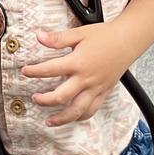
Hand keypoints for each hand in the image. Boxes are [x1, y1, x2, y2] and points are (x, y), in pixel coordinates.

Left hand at [21, 22, 135, 126]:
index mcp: (78, 63)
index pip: (50, 70)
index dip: (34, 71)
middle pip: (61, 97)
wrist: (128, 40)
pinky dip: (81, 117)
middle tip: (34, 98)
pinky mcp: (104, 92)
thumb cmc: (105, 36)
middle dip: (45, 100)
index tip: (25, 71)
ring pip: (77, 110)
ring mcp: (96, 88)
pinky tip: (73, 118)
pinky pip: (92, 109)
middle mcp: (86, 79)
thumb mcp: (79, 33)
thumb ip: (58, 38)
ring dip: (62, 118)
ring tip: (49, 121)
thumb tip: (39, 36)